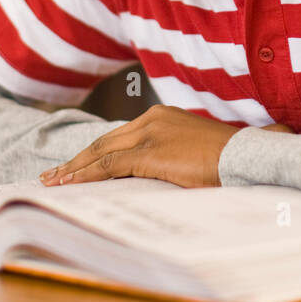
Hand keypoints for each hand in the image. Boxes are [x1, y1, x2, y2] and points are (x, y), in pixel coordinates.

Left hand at [39, 104, 293, 187]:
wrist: (247, 157)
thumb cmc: (229, 160)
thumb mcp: (194, 154)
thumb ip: (171, 158)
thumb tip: (156, 178)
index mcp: (161, 116)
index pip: (119, 137)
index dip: (95, 153)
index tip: (76, 166)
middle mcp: (151, 118)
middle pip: (104, 142)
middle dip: (77, 161)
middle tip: (53, 175)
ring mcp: (149, 133)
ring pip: (100, 153)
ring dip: (75, 170)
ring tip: (54, 183)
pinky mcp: (149, 151)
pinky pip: (108, 165)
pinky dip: (87, 176)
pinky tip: (71, 185)